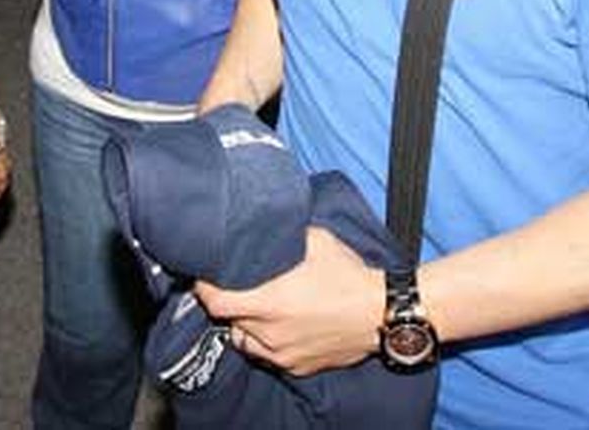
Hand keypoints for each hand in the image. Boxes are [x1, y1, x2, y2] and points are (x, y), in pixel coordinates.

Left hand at [194, 226, 383, 374]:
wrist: (384, 313)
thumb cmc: (348, 274)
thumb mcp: (313, 240)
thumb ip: (280, 235)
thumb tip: (259, 220)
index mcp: (268, 302)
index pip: (214, 302)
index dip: (204, 288)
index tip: (206, 275)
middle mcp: (270, 332)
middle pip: (228, 320)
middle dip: (226, 302)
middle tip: (231, 285)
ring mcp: (284, 354)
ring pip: (245, 341)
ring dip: (244, 324)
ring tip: (253, 306)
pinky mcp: (299, 367)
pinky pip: (268, 356)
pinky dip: (265, 341)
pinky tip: (275, 324)